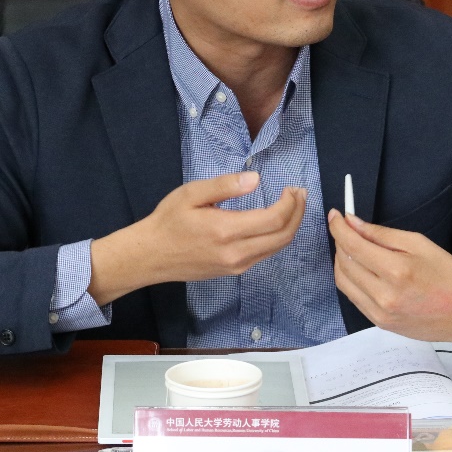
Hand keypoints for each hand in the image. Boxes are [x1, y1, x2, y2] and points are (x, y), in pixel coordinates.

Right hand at [88, 172, 306, 303]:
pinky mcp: (234, 272)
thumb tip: (256, 179)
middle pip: (283, 236)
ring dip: (290, 226)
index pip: (274, 219)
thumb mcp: (191, 193)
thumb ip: (225, 185)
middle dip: (297, 213)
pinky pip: (265, 255)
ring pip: (277, 248)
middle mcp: (236, 253)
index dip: (290, 203)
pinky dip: (278, 238)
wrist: (151, 255)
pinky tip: (276, 222)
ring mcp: (236, 266)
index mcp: (225, 230)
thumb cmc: (168, 221)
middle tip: (299, 194)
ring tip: (292, 205)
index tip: (292, 187)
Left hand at [327, 210, 451, 346]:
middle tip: (346, 230)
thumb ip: (382, 234)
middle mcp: (384, 295)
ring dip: (342, 261)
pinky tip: (361, 270)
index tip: (335, 216)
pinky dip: (351, 279)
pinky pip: (353, 297)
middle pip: (343, 263)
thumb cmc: (449, 274)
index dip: (338, 228)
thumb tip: (353, 224)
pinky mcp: (380, 323)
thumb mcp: (419, 243)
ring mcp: (380, 312)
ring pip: (343, 282)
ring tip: (353, 249)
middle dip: (340, 242)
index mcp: (396, 270)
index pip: (352, 245)